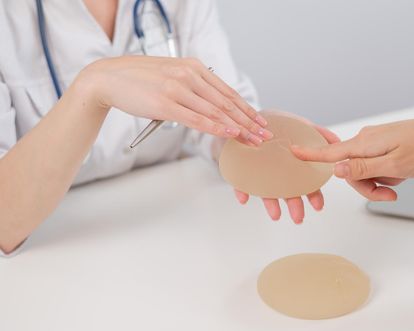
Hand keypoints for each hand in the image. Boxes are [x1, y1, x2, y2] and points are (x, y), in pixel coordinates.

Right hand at [78, 56, 272, 144]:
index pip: (227, 91)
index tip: (259, 121)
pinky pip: (196, 118)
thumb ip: (192, 87)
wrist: (109, 78)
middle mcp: (189, 75)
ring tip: (252, 139)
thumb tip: (211, 107)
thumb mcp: (172, 76)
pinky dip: (215, 127)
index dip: (246, 108)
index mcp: (194, 67)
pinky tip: (229, 133)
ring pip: (215, 111)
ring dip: (237, 127)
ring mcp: (177, 88)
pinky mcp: (165, 103)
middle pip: (226, 102)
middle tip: (264, 134)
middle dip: (248, 121)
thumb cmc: (140, 80)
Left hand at [234, 123, 340, 223]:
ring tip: (276, 215)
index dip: (313, 194)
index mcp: (294, 165)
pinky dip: (241, 191)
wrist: (251, 119)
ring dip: (272, 204)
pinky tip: (244, 198)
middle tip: (298, 217)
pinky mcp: (241, 171)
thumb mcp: (301, 124)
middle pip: (288, 192)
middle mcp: (278, 173)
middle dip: (294, 206)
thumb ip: (319, 133)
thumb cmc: (277, 123)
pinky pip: (240, 183)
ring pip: (267, 192)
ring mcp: (260, 174)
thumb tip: (337, 142)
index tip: (318, 206)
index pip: (306, 183)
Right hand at [291, 117, 413, 200]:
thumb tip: (335, 170)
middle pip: (350, 171)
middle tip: (390, 196)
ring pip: (363, 172)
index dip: (311, 155)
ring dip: (379, 183)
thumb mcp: (395, 165)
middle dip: (367, 187)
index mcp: (365, 143)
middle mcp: (365, 141)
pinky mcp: (382, 146)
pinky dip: (385, 175)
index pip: (331, 153)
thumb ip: (363, 169)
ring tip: (399, 183)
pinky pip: (374, 166)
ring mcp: (374, 143)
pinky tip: (401, 174)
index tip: (292, 152)